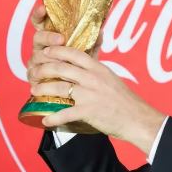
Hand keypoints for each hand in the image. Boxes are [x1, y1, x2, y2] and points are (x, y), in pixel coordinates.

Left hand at [26, 5, 165, 154]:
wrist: (137, 119)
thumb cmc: (125, 101)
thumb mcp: (111, 79)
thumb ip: (97, 72)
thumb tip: (87, 65)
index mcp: (98, 69)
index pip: (74, 53)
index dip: (57, 51)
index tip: (46, 51)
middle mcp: (93, 78)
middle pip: (61, 68)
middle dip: (44, 68)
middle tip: (34, 71)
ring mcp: (90, 95)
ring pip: (59, 88)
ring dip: (43, 89)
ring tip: (34, 90)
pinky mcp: (88, 111)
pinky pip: (65, 113)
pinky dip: (53, 118)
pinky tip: (45, 121)